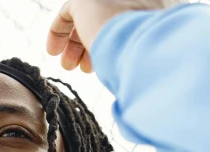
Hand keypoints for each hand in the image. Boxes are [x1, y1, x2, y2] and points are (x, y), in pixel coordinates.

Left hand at [46, 0, 186, 72]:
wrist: (148, 47)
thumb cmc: (153, 61)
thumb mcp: (152, 56)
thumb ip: (142, 56)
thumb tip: (140, 86)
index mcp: (156, 6)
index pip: (125, 21)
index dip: (108, 43)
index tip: (97, 65)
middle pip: (105, 18)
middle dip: (90, 45)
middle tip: (82, 68)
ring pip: (88, 16)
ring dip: (76, 44)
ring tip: (70, 66)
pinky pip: (69, 11)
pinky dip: (60, 31)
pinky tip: (53, 51)